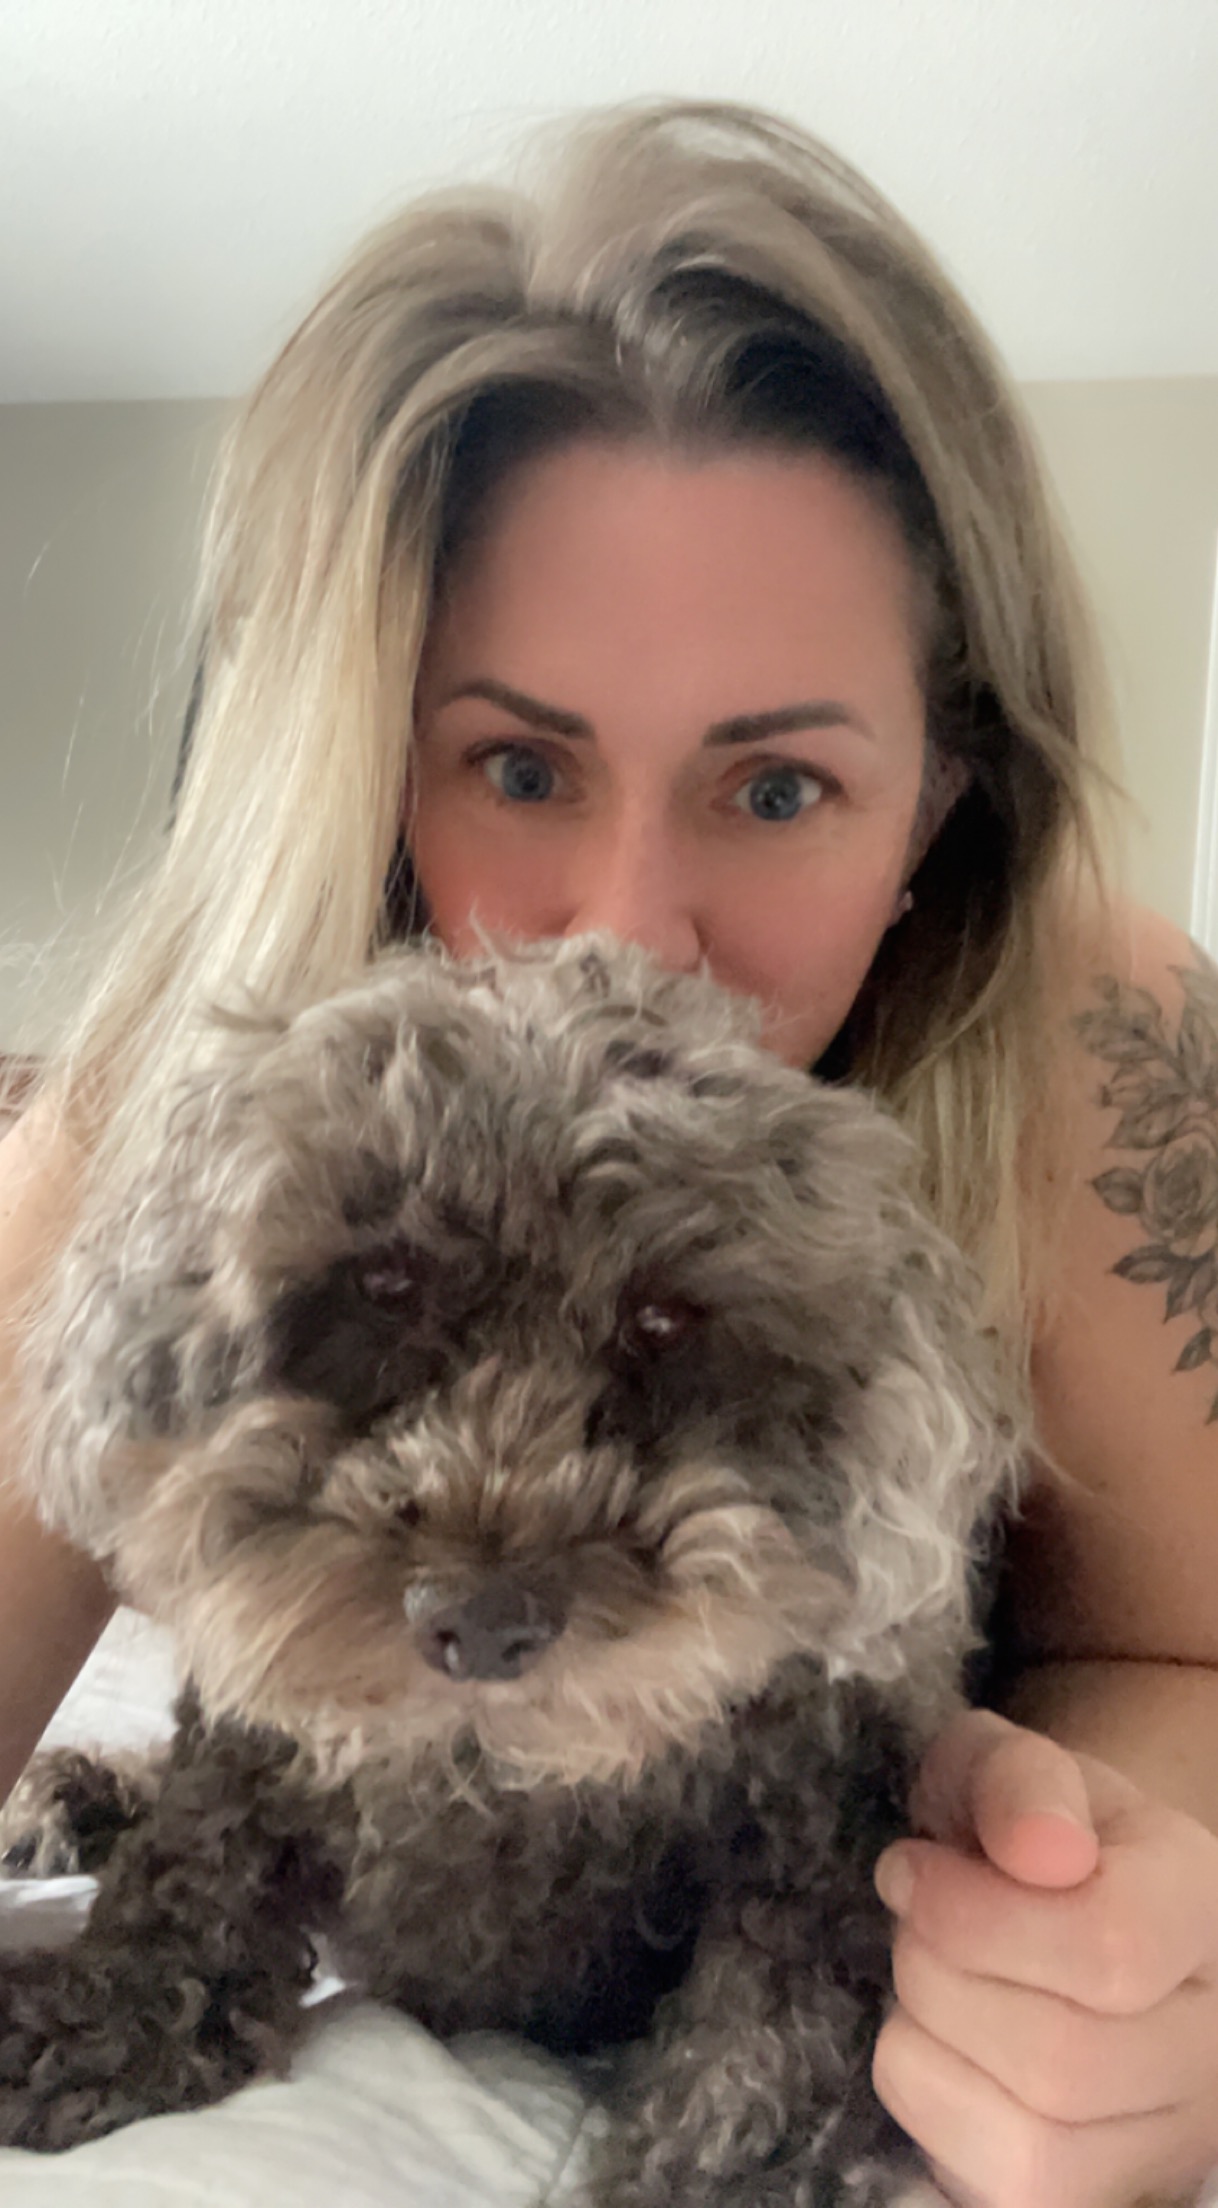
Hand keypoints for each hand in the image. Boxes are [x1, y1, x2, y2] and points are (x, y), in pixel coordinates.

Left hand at [871, 1709, 1217, 2207]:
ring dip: (933, 2042)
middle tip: (912, 1917)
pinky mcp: (1098, 2193)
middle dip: (939, 1975)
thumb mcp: (1002, 1763)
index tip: (911, 1867)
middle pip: (1062, 2059)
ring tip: (930, 1976)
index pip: (1114, 1949)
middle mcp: (1211, 2037)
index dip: (977, 1917)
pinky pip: (1002, 2187)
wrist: (1033, 1893)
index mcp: (1200, 1905)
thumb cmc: (1014, 1826)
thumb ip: (1020, 1781)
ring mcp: (1170, 2135)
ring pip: (1035, 2141)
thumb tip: (1046, 1848)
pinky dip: (933, 2104)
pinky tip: (941, 2041)